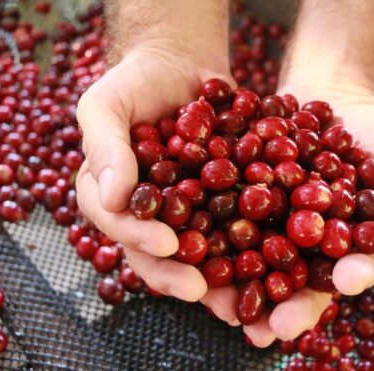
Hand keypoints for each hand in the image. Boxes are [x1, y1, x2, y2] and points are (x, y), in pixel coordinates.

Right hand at [76, 45, 233, 302]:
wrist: (182, 65)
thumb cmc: (136, 82)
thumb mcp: (107, 105)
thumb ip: (104, 146)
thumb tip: (113, 197)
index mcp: (113, 198)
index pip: (118, 225)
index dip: (139, 238)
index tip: (167, 243)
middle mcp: (147, 216)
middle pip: (156, 255)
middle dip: (177, 275)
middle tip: (200, 289)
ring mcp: (185, 214)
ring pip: (197, 255)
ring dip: (216, 281)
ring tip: (238, 303)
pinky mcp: (220, 205)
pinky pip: (233, 232)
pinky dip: (250, 252)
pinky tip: (270, 270)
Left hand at [223, 79, 373, 346]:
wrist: (339, 91)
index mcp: (338, 250)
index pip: (324, 285)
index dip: (312, 304)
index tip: (293, 322)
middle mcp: (298, 241)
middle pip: (282, 280)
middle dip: (267, 305)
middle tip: (253, 330)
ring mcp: (266, 215)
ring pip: (244, 250)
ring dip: (229, 276)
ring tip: (211, 298)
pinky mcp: (239, 186)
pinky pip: (222, 204)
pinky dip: (207, 219)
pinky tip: (190, 235)